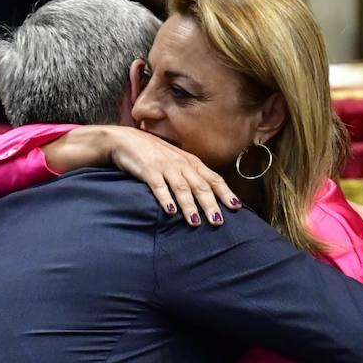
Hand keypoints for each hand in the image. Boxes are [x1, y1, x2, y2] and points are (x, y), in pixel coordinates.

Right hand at [102, 127, 240, 225]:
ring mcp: (165, 167)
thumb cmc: (154, 153)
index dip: (225, 193)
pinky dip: (165, 198)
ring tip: (196, 222)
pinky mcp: (148, 171)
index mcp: (191, 163)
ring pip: (181, 188)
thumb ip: (191, 176)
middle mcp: (181, 165)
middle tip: (218, 222)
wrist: (126, 140)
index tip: (236, 207)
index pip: (213, 179)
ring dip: (189, 206)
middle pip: (200, 186)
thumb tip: (207, 196)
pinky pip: (158, 186)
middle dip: (210, 204)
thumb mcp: (177, 162)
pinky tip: (170, 211)